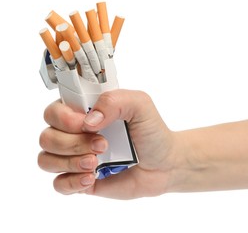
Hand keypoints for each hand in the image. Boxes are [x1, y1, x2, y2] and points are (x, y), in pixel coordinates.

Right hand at [38, 89, 185, 198]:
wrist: (163, 164)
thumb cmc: (151, 132)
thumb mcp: (140, 104)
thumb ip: (114, 101)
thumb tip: (89, 121)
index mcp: (85, 112)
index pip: (54, 111)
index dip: (64, 118)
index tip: (87, 124)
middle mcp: (76, 133)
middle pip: (47, 137)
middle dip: (73, 142)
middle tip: (102, 145)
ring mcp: (76, 157)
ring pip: (46, 160)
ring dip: (71, 162)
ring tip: (96, 163)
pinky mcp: (81, 179)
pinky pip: (58, 184)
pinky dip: (72, 182)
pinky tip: (92, 178)